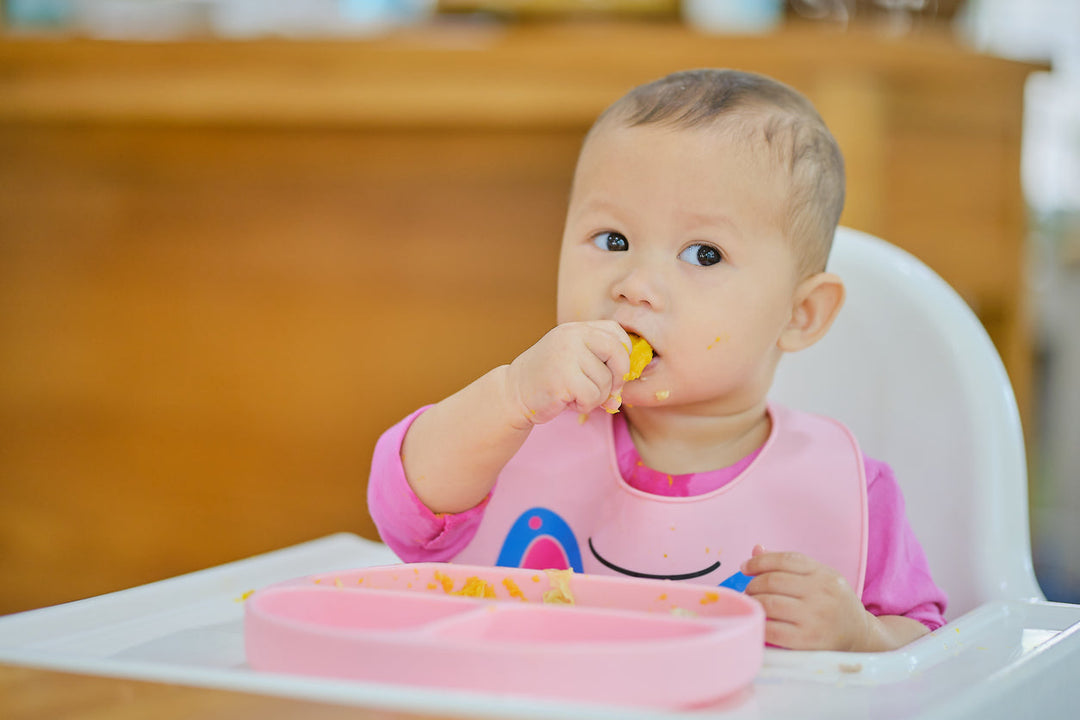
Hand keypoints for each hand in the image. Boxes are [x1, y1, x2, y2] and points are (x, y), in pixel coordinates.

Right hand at [503, 321, 630, 427]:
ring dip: (596, 396)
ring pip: (606, 381)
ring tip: (574, 394)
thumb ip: (601, 372)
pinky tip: (568, 401)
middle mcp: (572, 336)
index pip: (616, 332)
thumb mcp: (575, 366)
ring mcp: (567, 355)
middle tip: (605, 390)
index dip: (623, 354)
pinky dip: (585, 405)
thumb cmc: (548, 380)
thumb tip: (618, 399)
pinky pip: (592, 396)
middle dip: (618, 377)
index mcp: (576, 329)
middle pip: (618, 353)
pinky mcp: (563, 377)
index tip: (613, 371)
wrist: (513, 392)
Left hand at [742, 545, 869, 650]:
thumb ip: (789, 565)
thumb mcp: (819, 578)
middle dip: (753, 584)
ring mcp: (816, 618)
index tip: (745, 567)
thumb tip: (756, 550)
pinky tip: (759, 621)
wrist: (859, 636)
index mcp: (824, 574)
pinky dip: (760, 623)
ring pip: (770, 603)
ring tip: (752, 604)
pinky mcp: (809, 641)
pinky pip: (773, 630)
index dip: (759, 561)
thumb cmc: (833, 604)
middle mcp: (822, 593)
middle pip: (774, 581)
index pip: (786, 560)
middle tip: (749, 590)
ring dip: (754, 602)